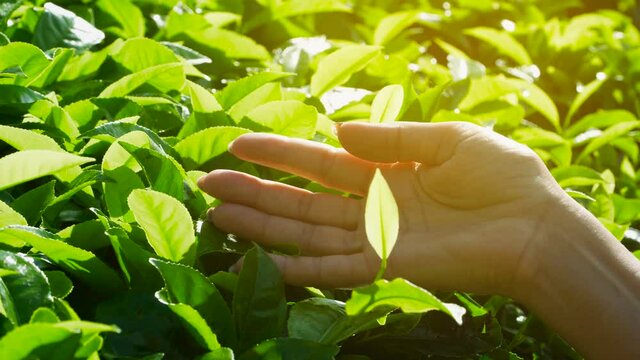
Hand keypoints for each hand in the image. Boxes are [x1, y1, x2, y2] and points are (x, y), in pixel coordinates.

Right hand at [198, 121, 563, 296]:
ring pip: (305, 232)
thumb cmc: (502, 177)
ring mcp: (374, 239)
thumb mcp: (448, 138)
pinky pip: (333, 270)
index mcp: (384, 170)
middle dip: (254, 190)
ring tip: (217, 215)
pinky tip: (264, 264)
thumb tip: (337, 127)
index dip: (278, 153)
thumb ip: (391, 136)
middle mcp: (370, 206)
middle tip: (207, 183)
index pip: (319, 161)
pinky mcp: (386, 268)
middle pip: (300, 200)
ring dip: (262, 226)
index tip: (238, 142)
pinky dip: (299, 270)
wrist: (536, 226)